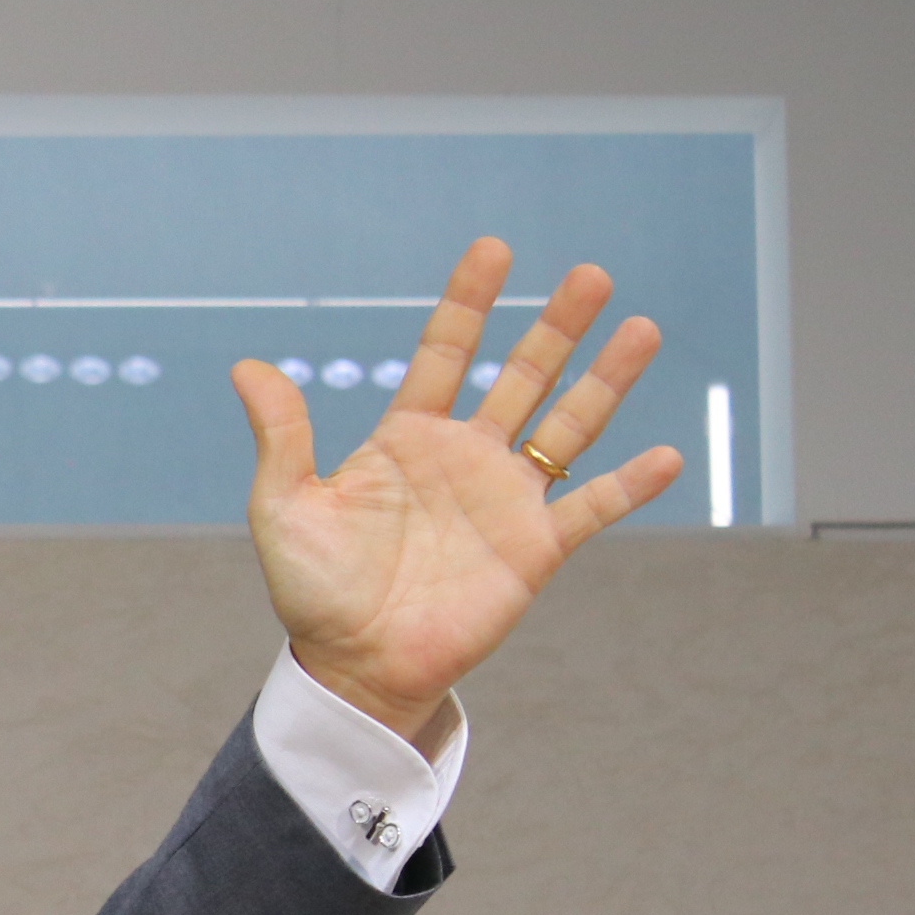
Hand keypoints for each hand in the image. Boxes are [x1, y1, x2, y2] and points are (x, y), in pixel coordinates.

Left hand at [240, 236, 682, 747]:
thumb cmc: (313, 590)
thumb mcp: (285, 507)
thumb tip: (246, 367)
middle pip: (522, 375)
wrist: (353, 665)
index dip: (469, 303)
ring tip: (641, 328)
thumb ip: (281, 437)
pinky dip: (630, 486)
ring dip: (606, 380)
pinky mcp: (534, 550)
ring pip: (568, 426)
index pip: (446, 353)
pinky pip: (591, 508)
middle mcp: (465, 458)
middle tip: (591, 274)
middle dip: (556, 326)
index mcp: (407, 438)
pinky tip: (667, 455)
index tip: (495, 250)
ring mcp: (505, 500)